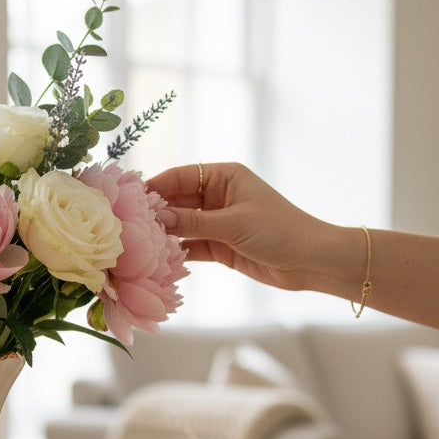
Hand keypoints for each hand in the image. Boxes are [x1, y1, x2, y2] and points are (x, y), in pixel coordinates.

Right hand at [147, 162, 333, 292]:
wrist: (311, 261)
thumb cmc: (279, 231)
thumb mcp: (233, 224)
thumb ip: (192, 222)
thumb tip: (156, 219)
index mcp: (224, 176)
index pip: (179, 176)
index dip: (154, 187)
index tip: (129, 201)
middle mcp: (217, 195)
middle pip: (176, 201)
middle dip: (155, 213)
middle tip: (127, 227)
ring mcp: (216, 221)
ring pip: (180, 225)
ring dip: (163, 235)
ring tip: (137, 245)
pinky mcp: (218, 245)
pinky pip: (189, 246)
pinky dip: (175, 252)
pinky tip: (157, 260)